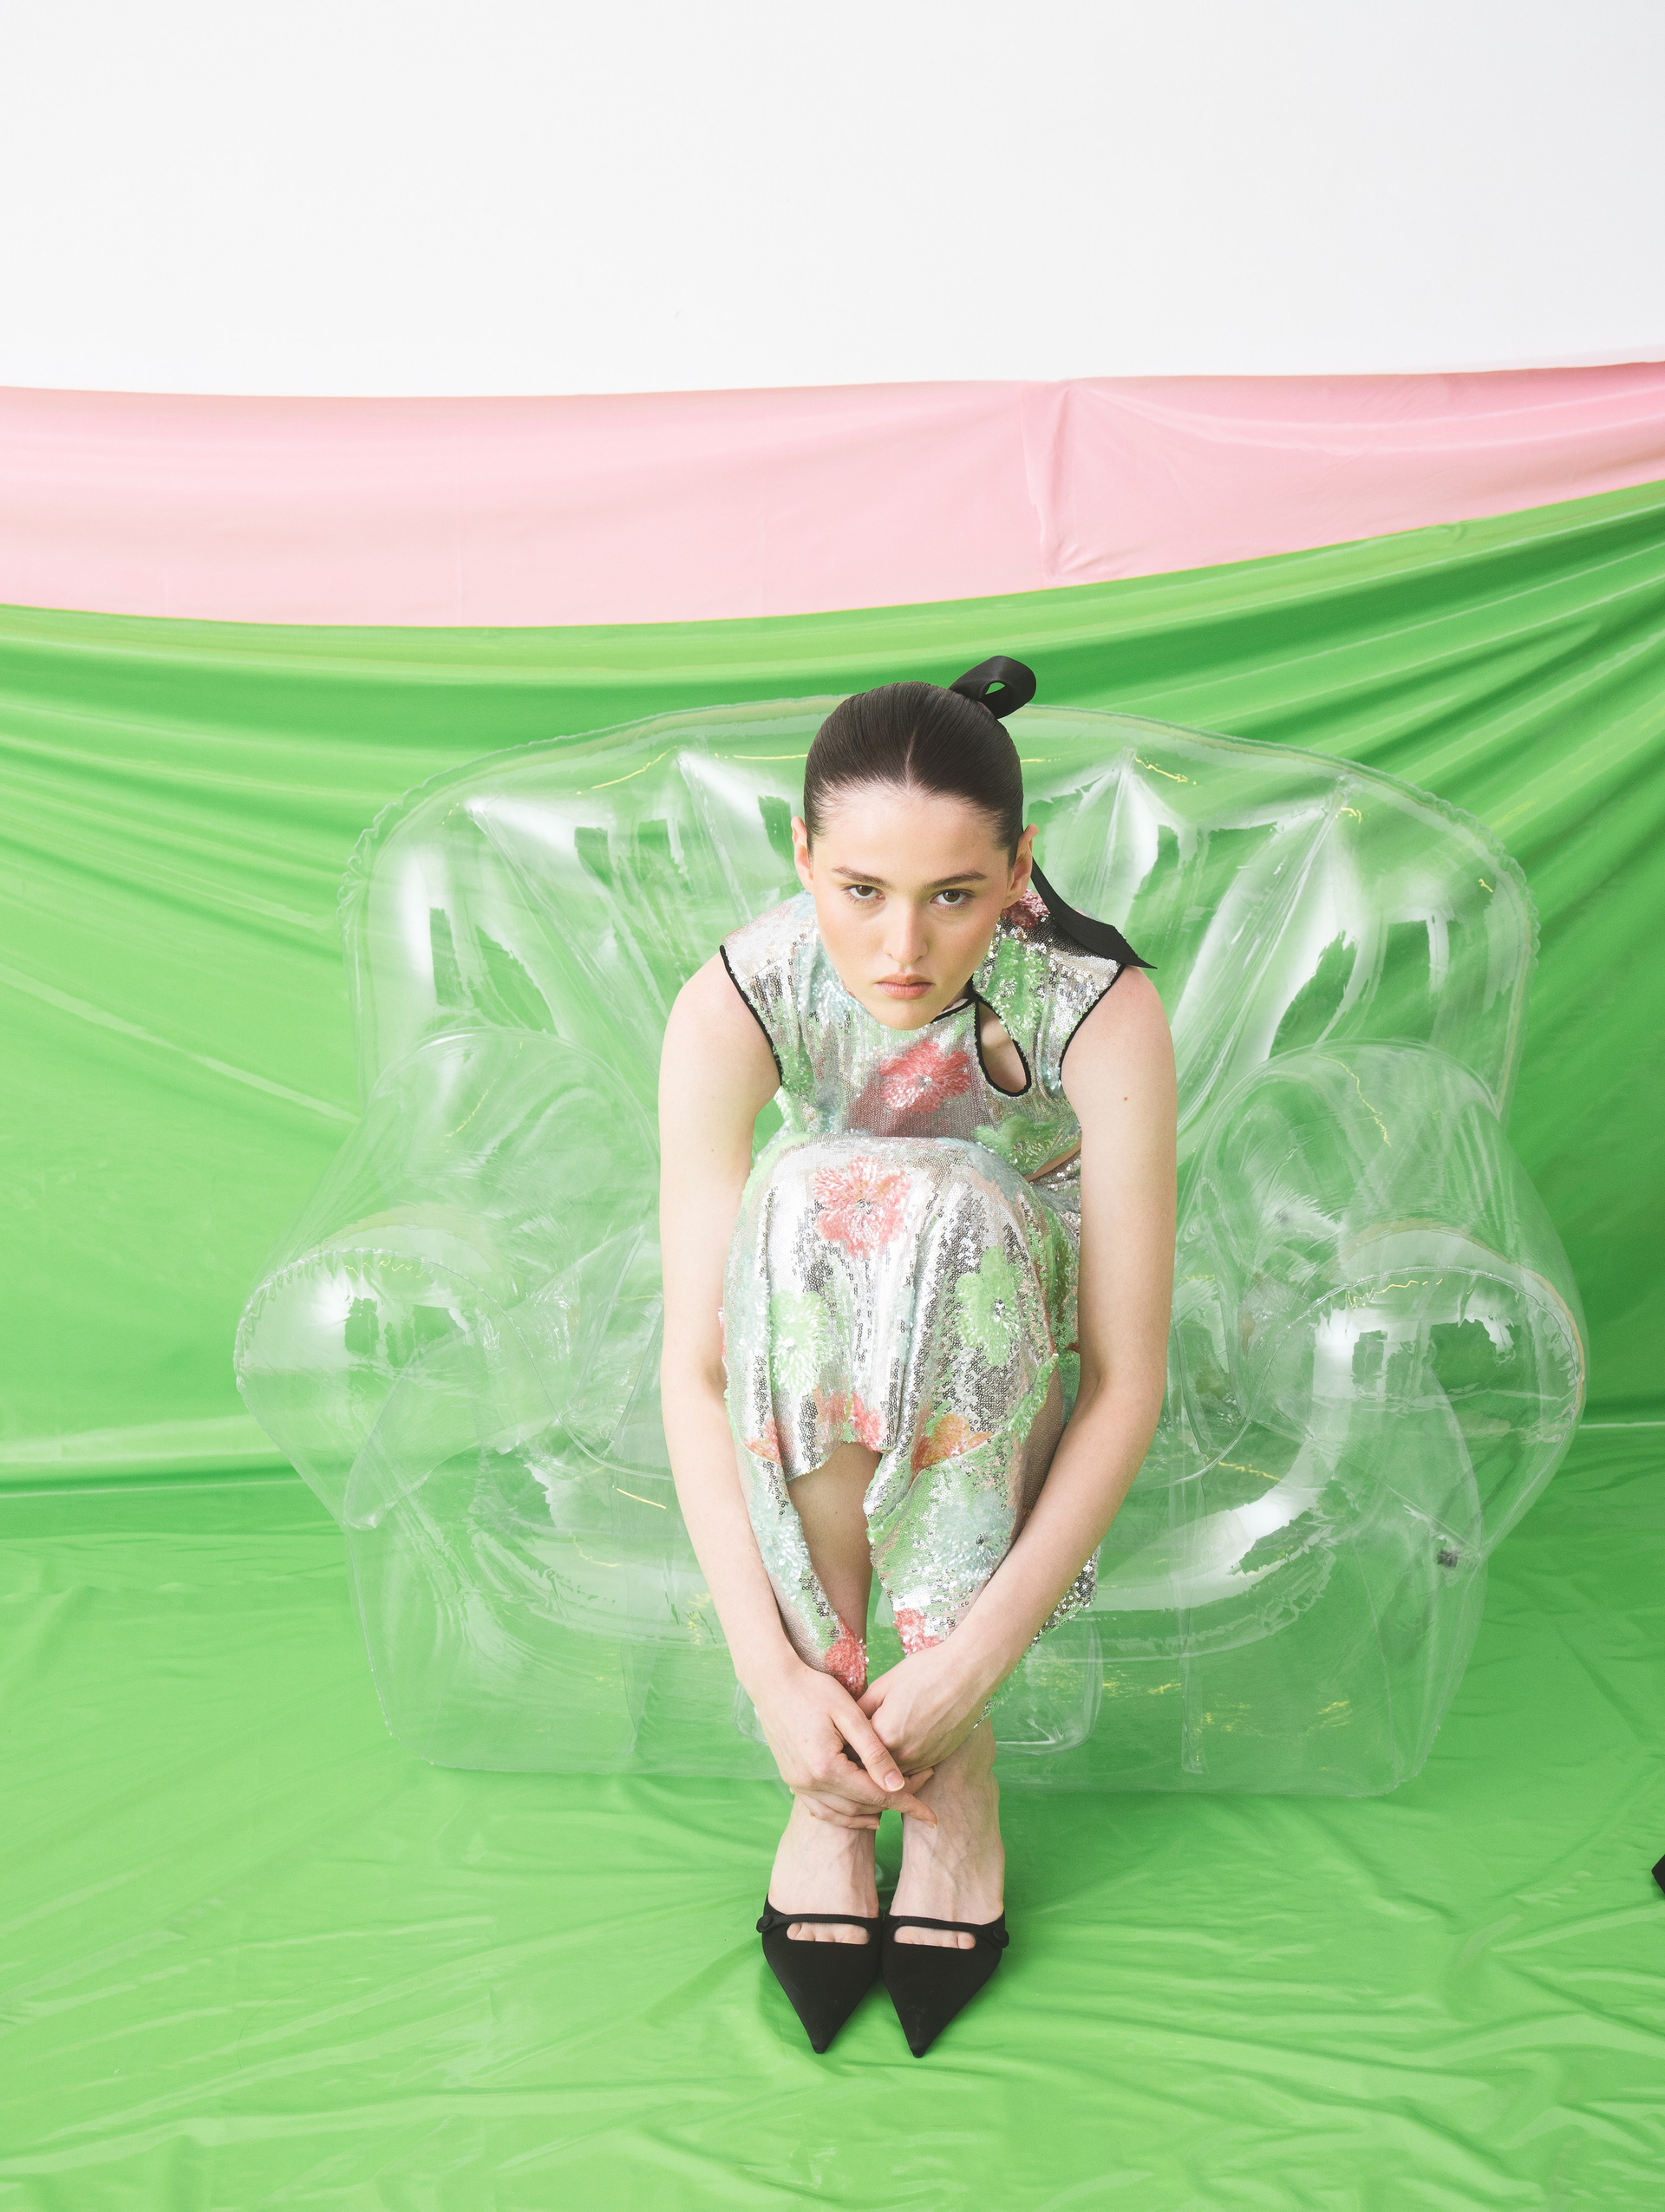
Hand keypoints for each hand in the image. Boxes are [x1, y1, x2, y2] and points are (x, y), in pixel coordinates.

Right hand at [751, 1662, 936, 1828]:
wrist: (772, 1680)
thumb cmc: (814, 1689)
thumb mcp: (849, 1714)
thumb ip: (874, 1752)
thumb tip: (898, 1785)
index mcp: (826, 1767)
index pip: (876, 1796)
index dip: (907, 1805)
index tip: (931, 1816)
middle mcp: (808, 1782)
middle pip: (859, 1807)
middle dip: (892, 1806)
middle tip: (918, 1799)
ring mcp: (796, 1783)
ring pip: (839, 1813)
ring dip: (867, 1815)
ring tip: (892, 1811)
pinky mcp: (791, 1778)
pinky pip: (820, 1809)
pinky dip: (842, 1815)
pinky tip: (858, 1811)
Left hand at [857, 1638, 1000, 1772]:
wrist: (968, 1674)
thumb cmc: (925, 1672)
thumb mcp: (884, 1684)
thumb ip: (860, 1709)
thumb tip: (845, 1724)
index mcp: (883, 1735)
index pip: (851, 1751)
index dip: (843, 1744)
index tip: (838, 1737)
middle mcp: (902, 1755)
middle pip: (870, 1768)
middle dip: (860, 1758)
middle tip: (852, 1744)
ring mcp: (922, 1760)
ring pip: (890, 1775)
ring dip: (881, 1765)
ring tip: (876, 1746)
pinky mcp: (936, 1760)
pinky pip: (911, 1771)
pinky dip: (901, 1765)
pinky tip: (899, 1746)